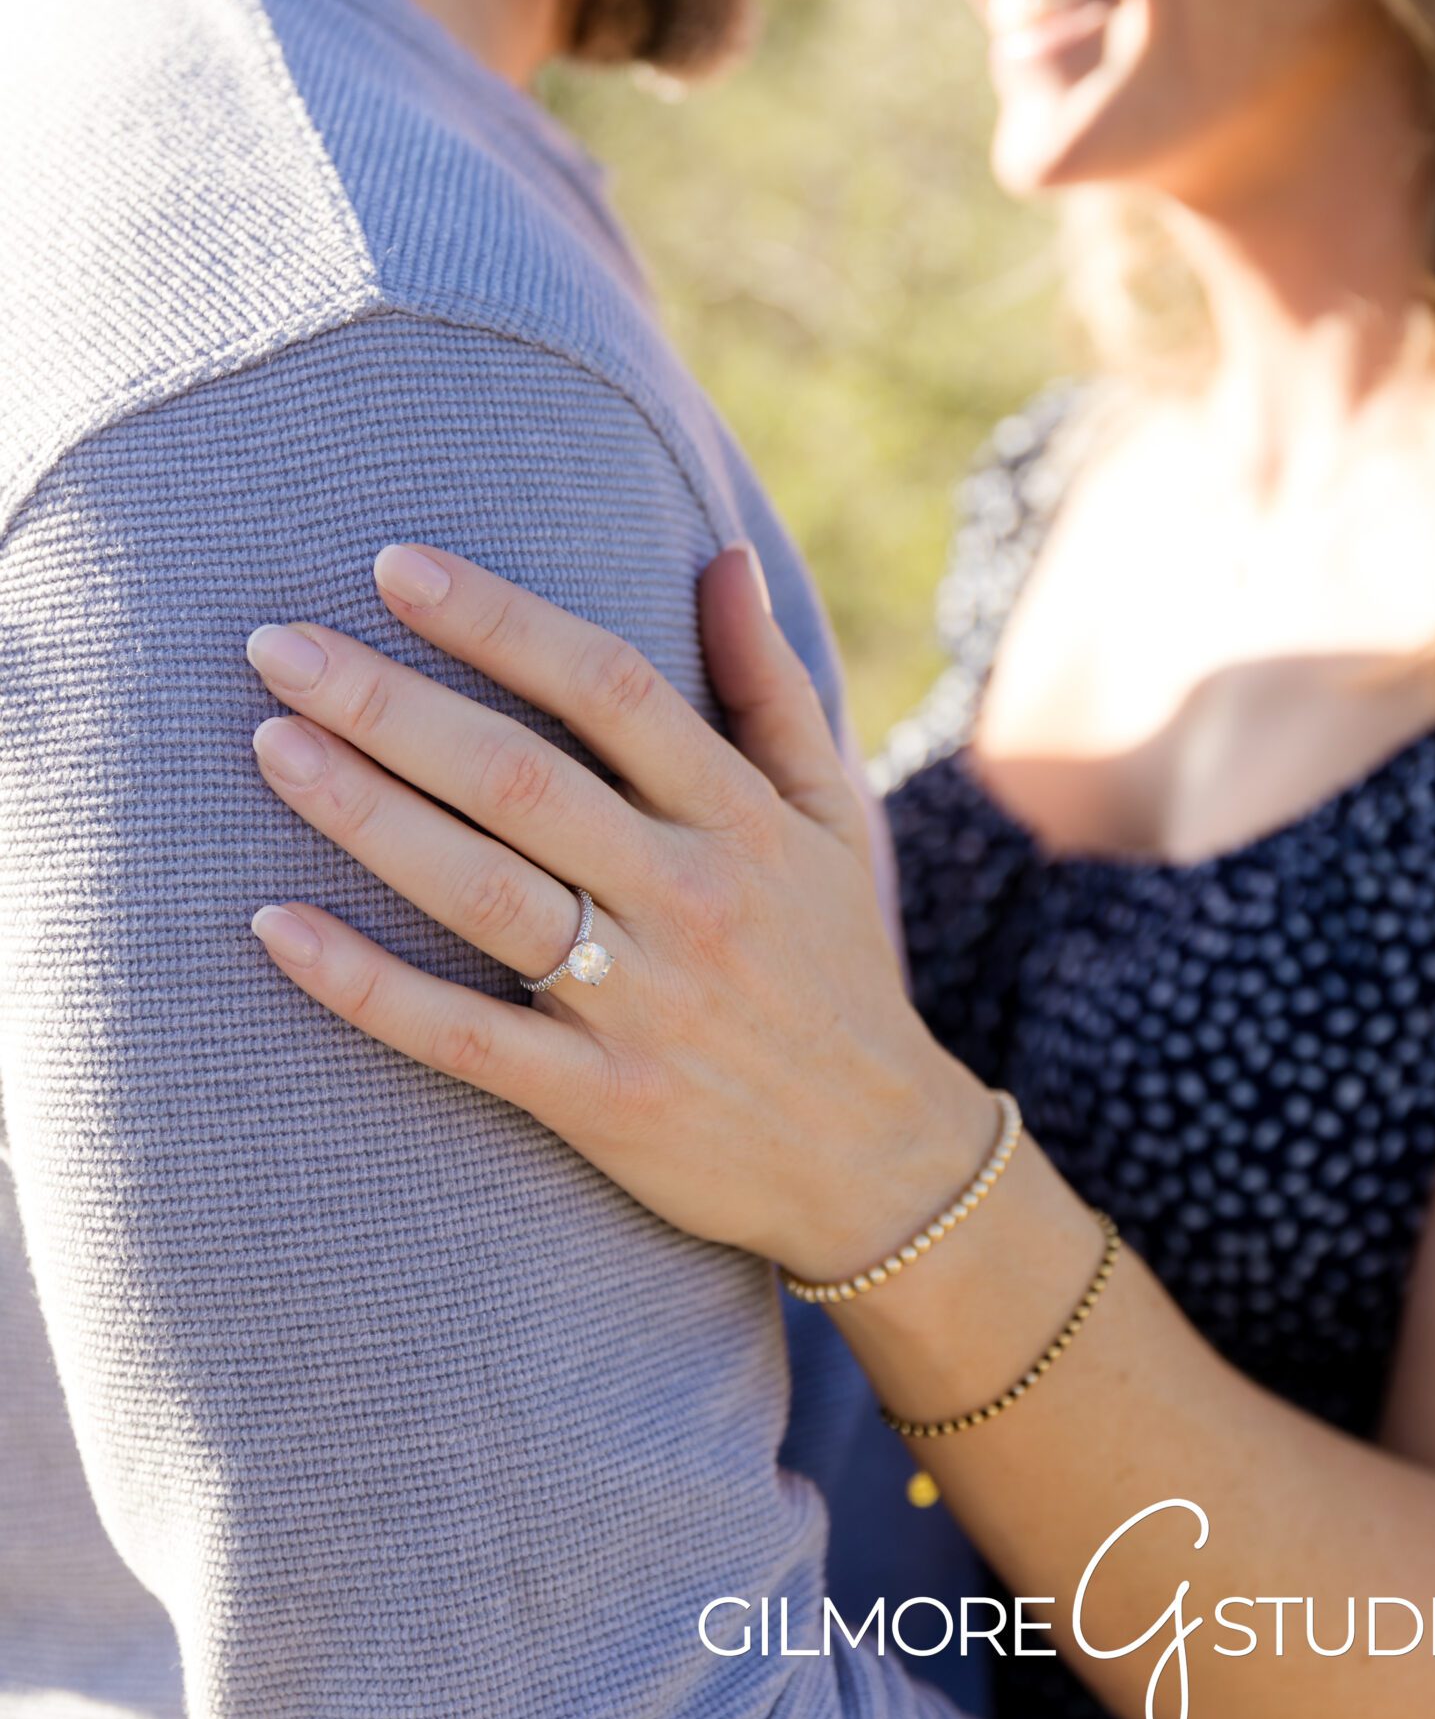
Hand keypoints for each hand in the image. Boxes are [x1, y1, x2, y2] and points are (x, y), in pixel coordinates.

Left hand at [244, 542, 995, 1280]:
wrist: (881, 1162)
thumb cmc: (837, 963)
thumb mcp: (833, 816)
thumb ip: (768, 687)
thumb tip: (719, 556)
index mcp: (741, 816)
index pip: (609, 687)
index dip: (499, 620)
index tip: (395, 568)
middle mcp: (691, 896)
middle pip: (521, 778)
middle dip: (390, 702)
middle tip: (276, 645)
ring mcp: (643, 1004)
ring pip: (483, 894)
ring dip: (367, 815)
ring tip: (269, 745)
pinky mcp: (600, 1103)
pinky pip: (463, 1038)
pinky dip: (367, 985)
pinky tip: (277, 927)